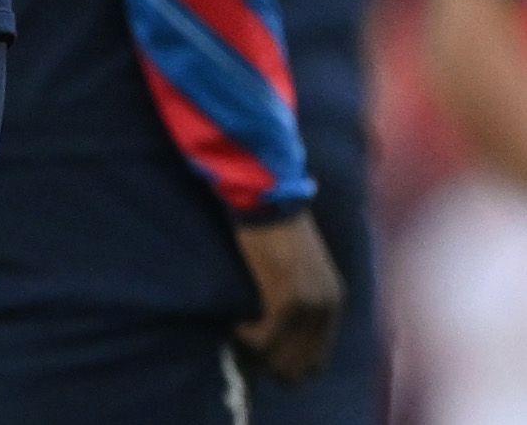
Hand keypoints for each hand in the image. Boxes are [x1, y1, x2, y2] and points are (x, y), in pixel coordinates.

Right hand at [234, 211, 343, 381]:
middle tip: (250, 360)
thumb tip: (280, 327)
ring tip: (240, 341)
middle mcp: (327, 308)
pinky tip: (236, 326)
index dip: (292, 367)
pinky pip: (266, 336)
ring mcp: (309, 306)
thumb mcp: (302, 269)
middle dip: (275, 367)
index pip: (319, 358)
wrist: (269, 202)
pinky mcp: (286, 299)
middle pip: (303, 363)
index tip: (267, 364)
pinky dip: (249, 338)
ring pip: (284, 354)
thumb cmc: (278, 229)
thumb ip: (301, 297)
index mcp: (334, 301)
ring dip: (260, 354)